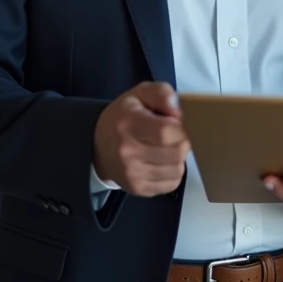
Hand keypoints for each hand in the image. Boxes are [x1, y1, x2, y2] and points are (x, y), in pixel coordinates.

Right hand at [93, 81, 188, 195]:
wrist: (99, 145)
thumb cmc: (124, 117)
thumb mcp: (140, 93)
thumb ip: (162, 94)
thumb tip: (177, 111)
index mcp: (129, 124)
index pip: (166, 132)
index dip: (181, 127)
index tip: (177, 123)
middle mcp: (127, 152)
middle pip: (176, 152)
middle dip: (183, 142)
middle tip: (174, 136)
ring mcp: (132, 173)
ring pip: (177, 170)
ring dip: (179, 158)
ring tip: (167, 148)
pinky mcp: (137, 188)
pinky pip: (172, 183)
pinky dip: (173, 172)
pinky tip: (162, 161)